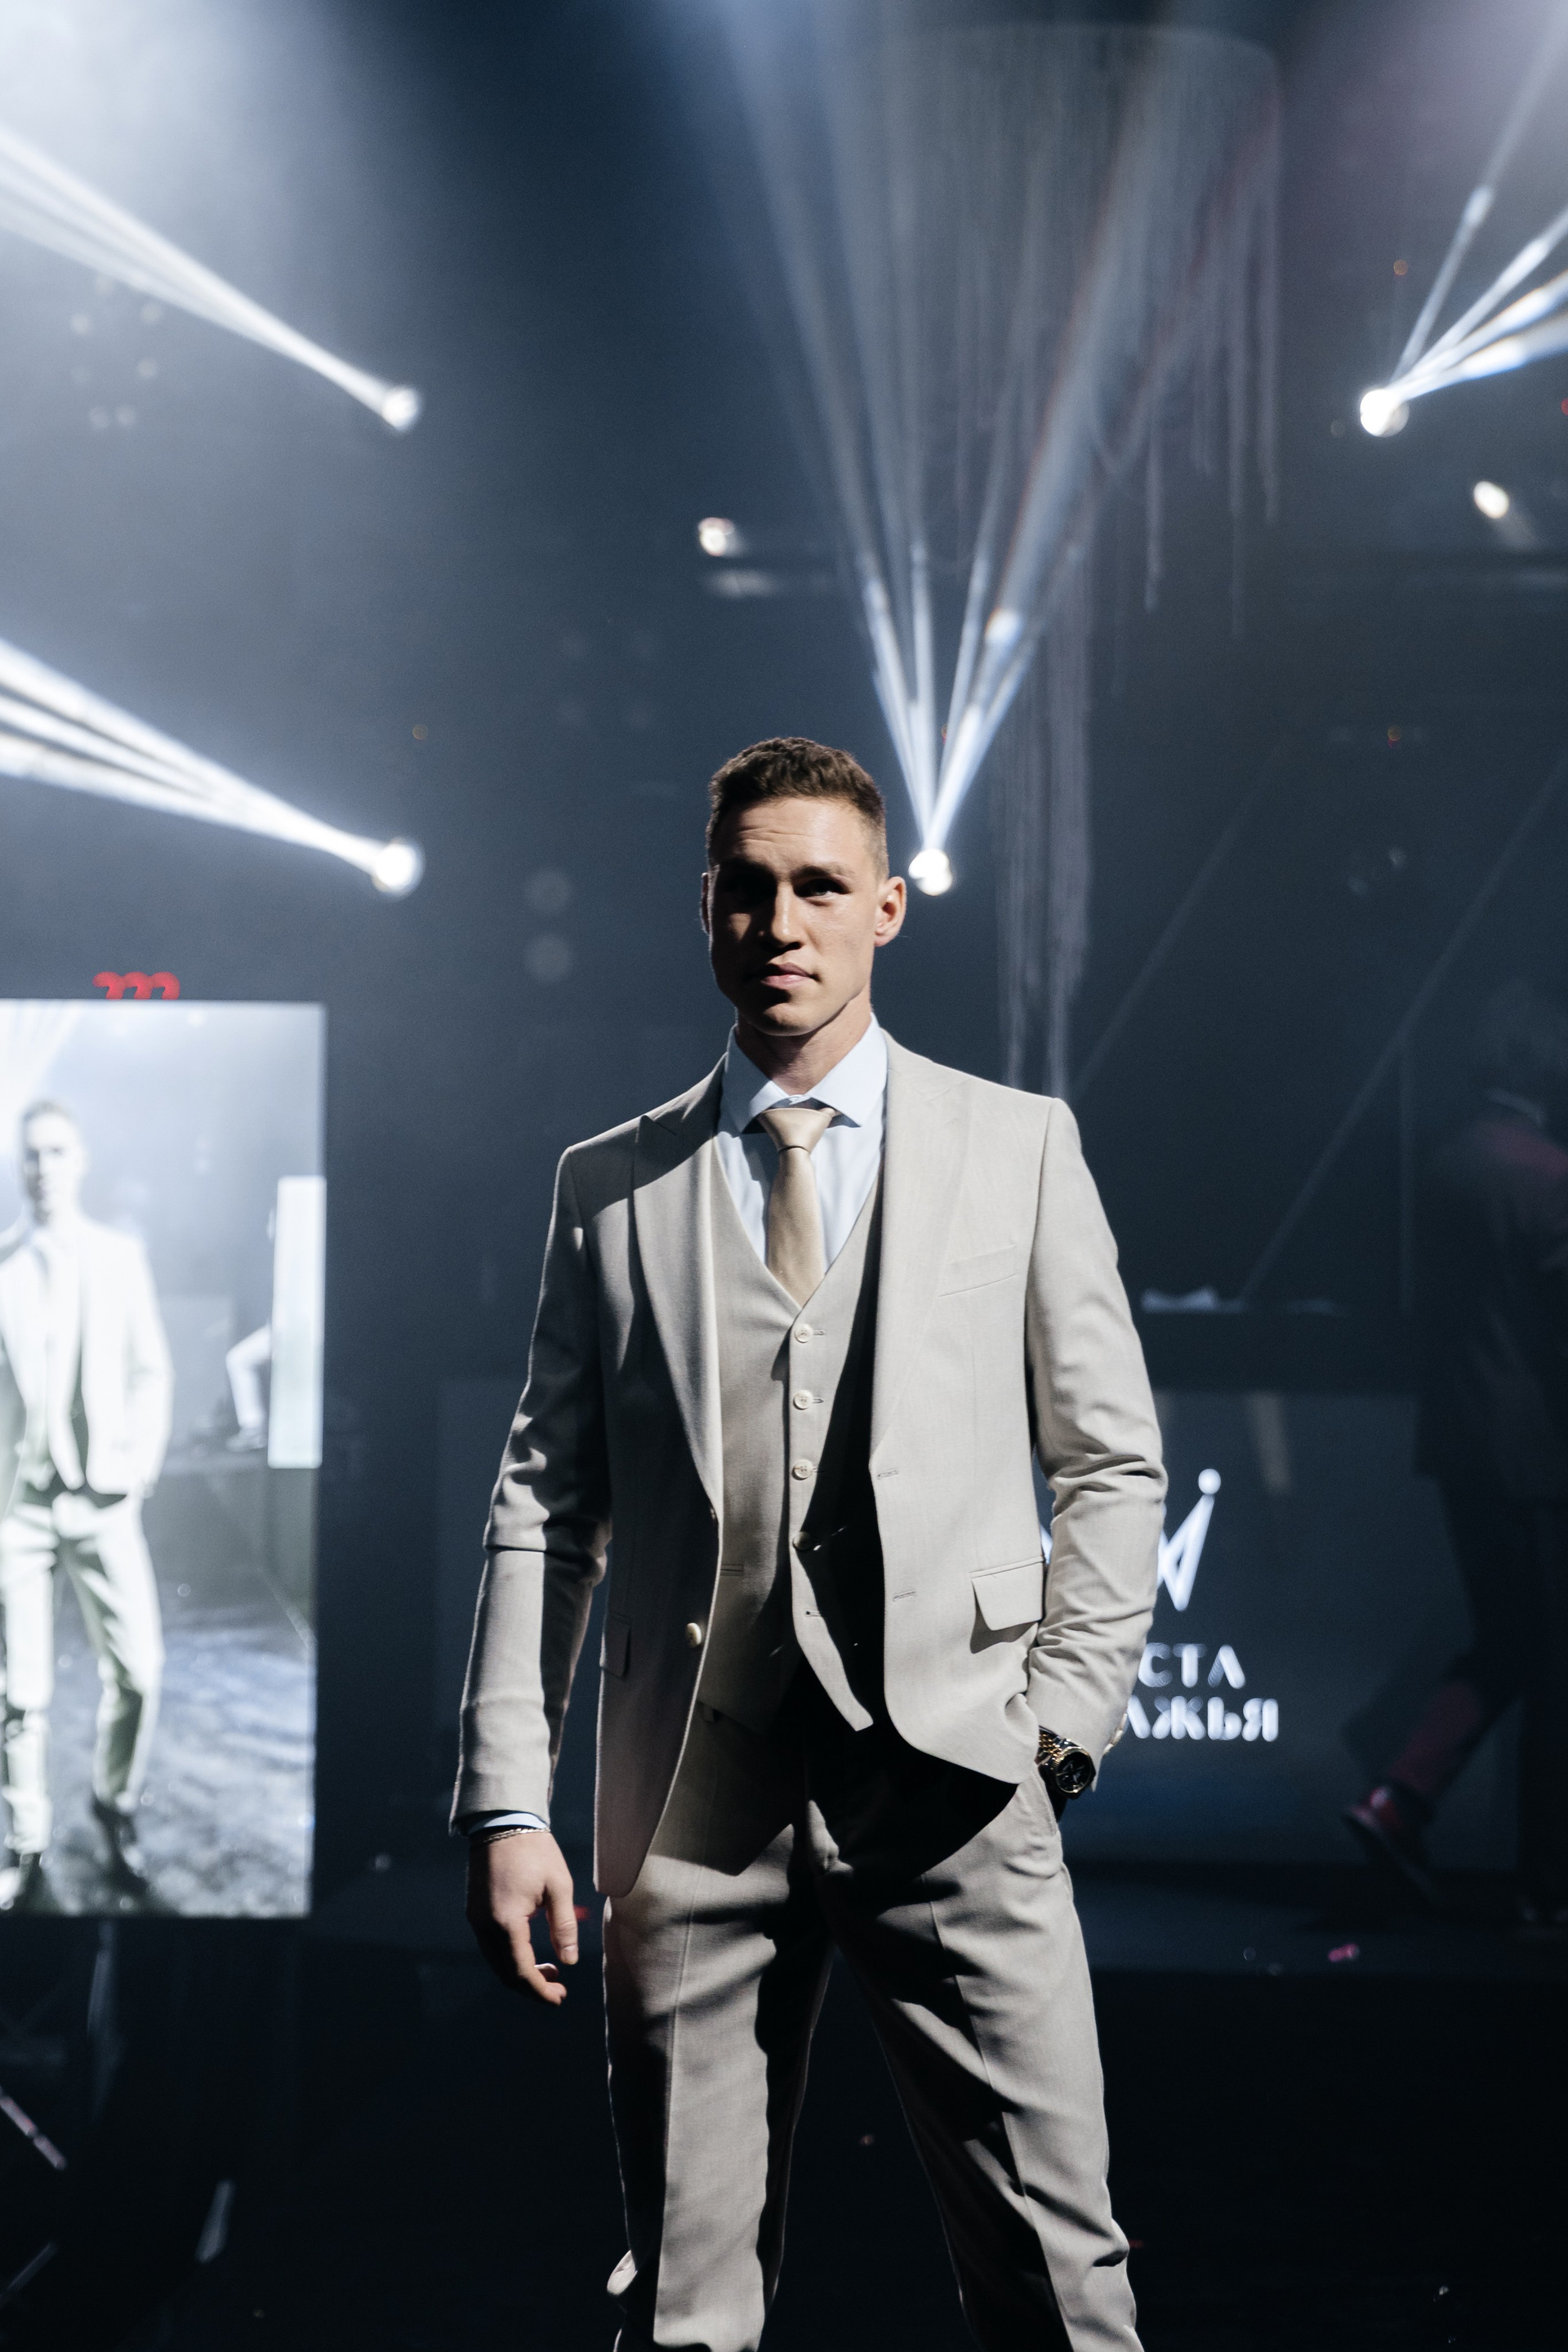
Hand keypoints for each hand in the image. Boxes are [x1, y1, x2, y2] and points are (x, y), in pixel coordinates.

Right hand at [465, 1830, 578, 2004]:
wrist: (503, 1822)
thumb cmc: (535, 1851)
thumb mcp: (559, 1886)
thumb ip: (564, 1926)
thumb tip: (569, 1961)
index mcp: (507, 1921)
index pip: (521, 1972)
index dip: (540, 1991)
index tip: (559, 1998)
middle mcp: (485, 1926)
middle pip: (505, 1973)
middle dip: (531, 1986)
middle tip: (558, 1988)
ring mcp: (476, 1919)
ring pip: (496, 1962)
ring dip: (520, 1972)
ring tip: (550, 1970)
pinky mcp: (474, 1911)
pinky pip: (490, 1947)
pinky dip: (509, 1957)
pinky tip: (530, 1951)